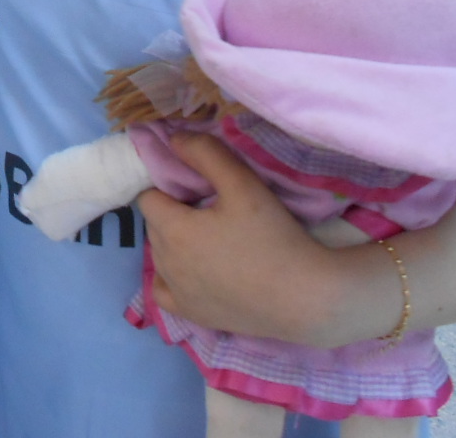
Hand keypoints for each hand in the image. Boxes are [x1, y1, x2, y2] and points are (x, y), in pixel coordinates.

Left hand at [135, 133, 354, 345]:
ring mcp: (178, 293)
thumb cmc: (274, 237)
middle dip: (173, 211)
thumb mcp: (242, 184)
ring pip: (160, 255)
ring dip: (175, 242)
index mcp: (172, 230)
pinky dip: (171, 278)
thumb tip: (173, 139)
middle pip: (155, 225)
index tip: (199, 188)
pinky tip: (194, 270)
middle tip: (211, 209)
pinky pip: (164, 291)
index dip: (169, 186)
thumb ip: (206, 154)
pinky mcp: (193, 315)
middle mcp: (165, 264)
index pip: (148, 197)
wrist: (306, 298)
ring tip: (213, 237)